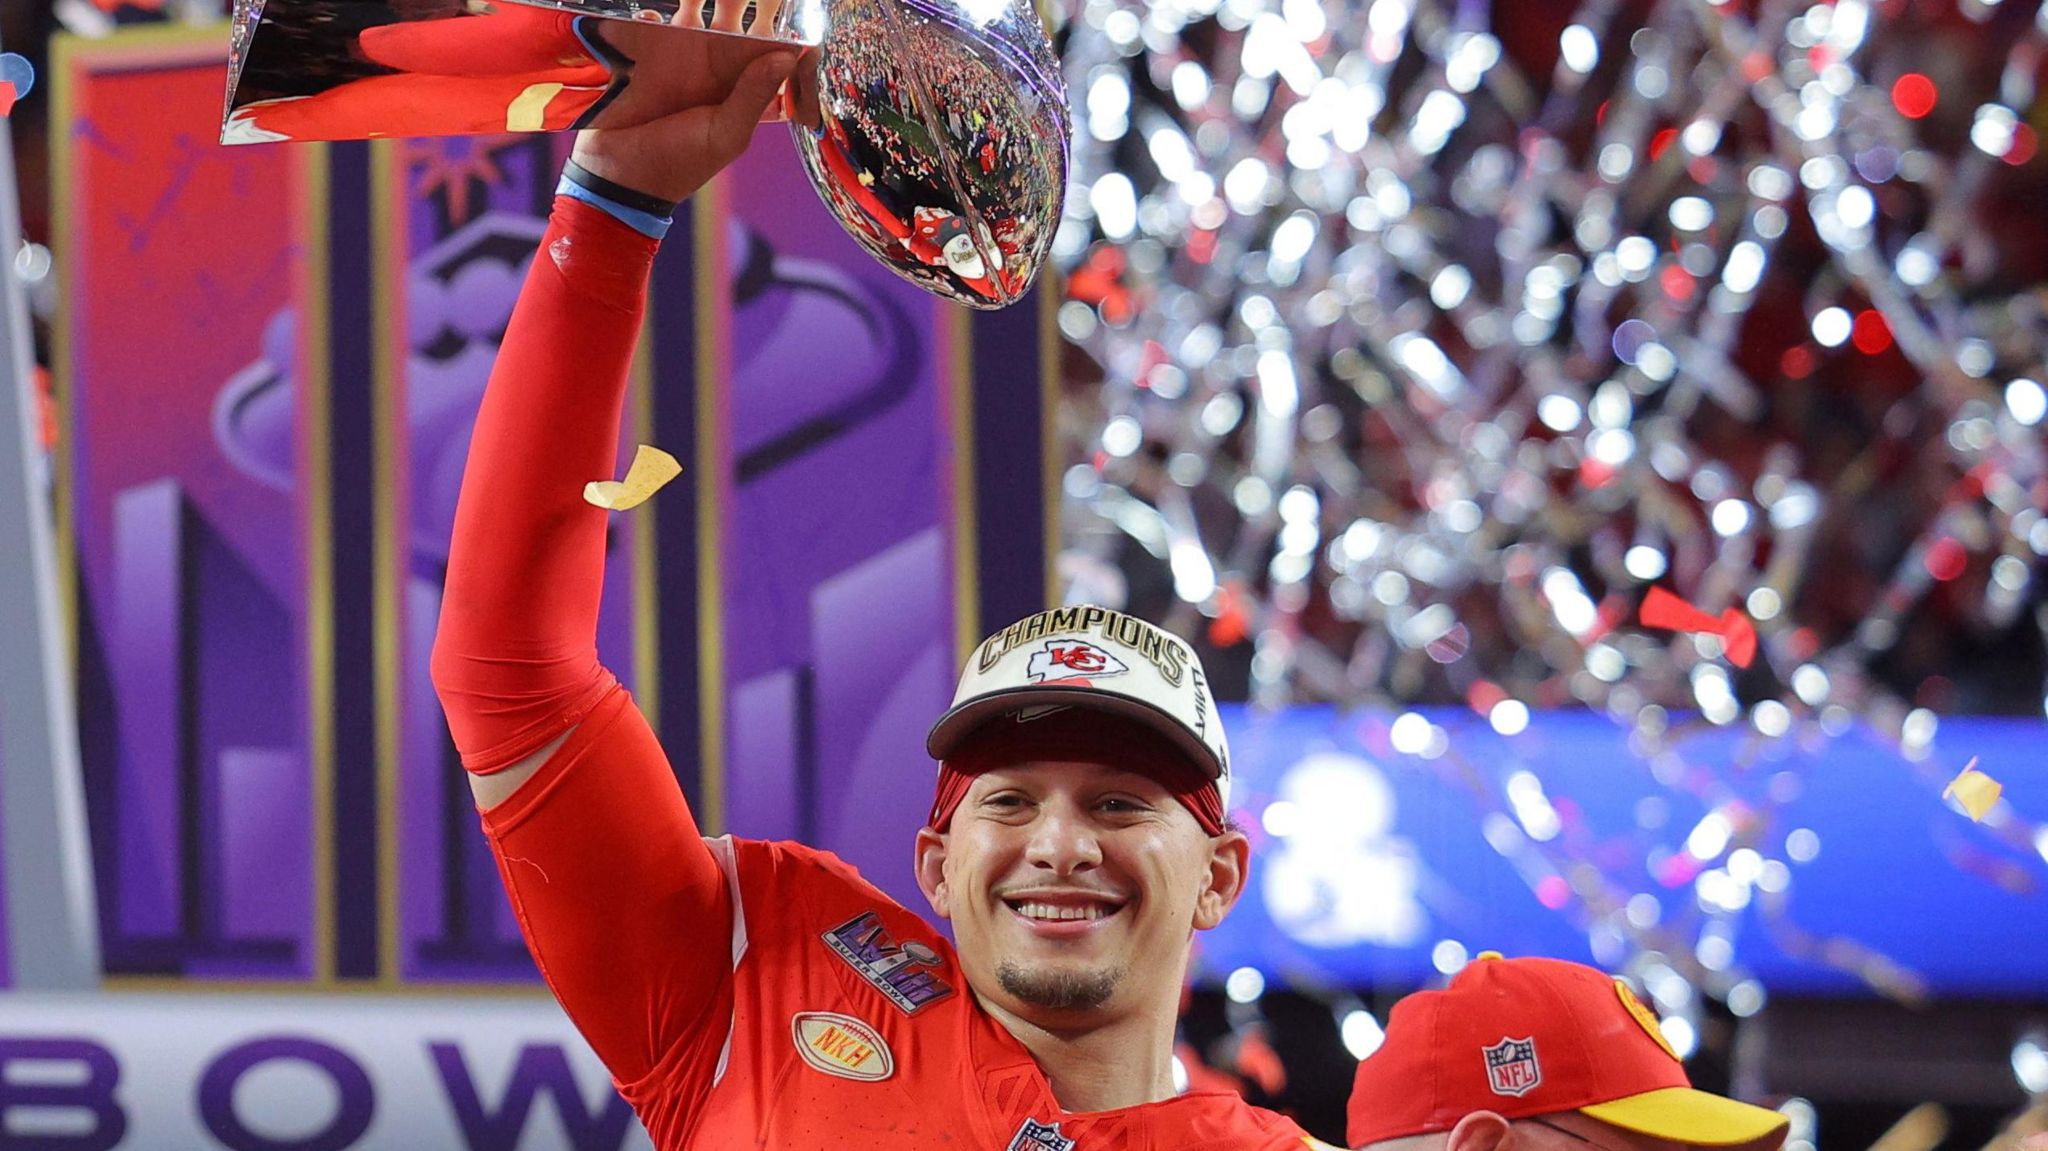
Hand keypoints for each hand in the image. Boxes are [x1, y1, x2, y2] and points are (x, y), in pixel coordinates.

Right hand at [574, 0, 817, 204]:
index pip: (774, 50)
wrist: (619, 174)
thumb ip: (754, 96)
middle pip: (739, 19)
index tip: (800, 14)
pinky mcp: (647, 47)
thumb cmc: (679, 163)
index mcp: (742, 85)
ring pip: (700, 9)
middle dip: (745, 0)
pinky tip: (657, 7)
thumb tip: (787, 56)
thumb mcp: (725, 134)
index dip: (789, 32)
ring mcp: (681, 52)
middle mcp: (716, 64)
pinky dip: (658, 8)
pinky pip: (657, 16)